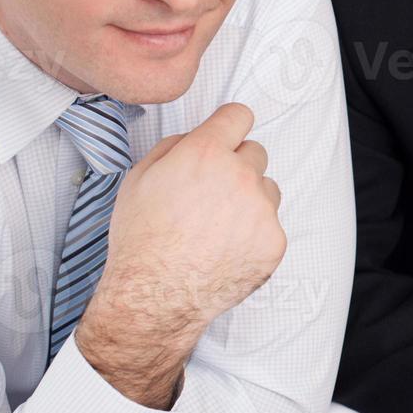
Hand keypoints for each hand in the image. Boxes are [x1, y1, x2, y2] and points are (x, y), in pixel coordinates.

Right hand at [77, 103, 284, 403]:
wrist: (154, 297)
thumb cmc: (142, 240)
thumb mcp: (139, 178)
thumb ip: (174, 146)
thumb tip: (197, 136)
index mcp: (206, 154)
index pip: (239, 115)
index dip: (229, 125)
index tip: (227, 133)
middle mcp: (241, 176)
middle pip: (255, 153)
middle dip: (236, 166)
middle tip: (211, 193)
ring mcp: (262, 210)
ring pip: (266, 189)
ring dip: (249, 200)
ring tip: (215, 226)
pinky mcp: (274, 241)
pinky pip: (270, 225)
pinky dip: (253, 234)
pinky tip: (225, 249)